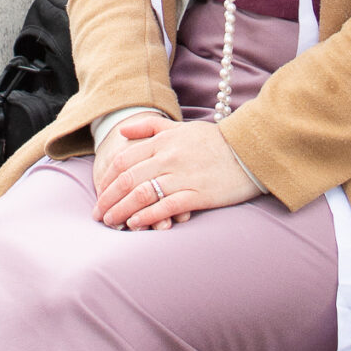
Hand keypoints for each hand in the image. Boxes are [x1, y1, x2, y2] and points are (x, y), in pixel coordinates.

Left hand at [93, 114, 262, 228]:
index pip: (123, 160)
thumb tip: (123, 131)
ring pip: (142, 194)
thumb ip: (151, 127)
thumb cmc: (216, 141)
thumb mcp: (181, 127)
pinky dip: (147, 216)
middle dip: (108, 199)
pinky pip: (166, 206)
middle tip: (98, 215)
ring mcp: (183, 176)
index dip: (107, 179)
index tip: (100, 193)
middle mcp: (168, 157)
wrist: (251, 150)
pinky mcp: (198, 194)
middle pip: (127, 179)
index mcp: (163, 141)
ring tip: (112, 223)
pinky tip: (136, 224)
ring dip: (122, 211)